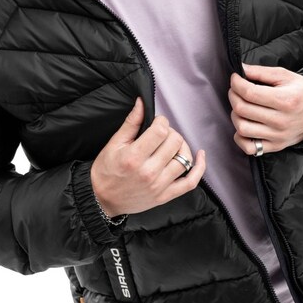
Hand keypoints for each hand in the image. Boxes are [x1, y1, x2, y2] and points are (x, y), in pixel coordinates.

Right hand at [90, 97, 205, 217]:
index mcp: (134, 157)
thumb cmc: (106, 170)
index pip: (160, 131)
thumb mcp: (114, 143)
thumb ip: (131, 122)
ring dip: (181, 146)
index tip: (156, 122)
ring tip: (171, 145)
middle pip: (175, 142)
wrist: (102, 199)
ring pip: (184, 158)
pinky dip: (199, 168)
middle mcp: (149, 172)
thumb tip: (142, 102)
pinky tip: (200, 155)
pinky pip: (191, 182)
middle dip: (170, 132)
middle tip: (160, 134)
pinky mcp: (165, 196)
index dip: (161, 121)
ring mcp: (159, 186)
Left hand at [228, 63, 302, 154]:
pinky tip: (245, 125)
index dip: (236, 83)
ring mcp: (278, 136)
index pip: (249, 93)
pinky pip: (249, 147)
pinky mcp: (275, 146)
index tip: (235, 78)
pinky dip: (240, 137)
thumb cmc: (301, 92)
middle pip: (242, 109)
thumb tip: (241, 70)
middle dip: (233, 96)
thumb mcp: (285, 76)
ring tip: (241, 106)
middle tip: (236, 90)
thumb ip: (261, 72)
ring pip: (242, 128)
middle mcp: (281, 121)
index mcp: (285, 100)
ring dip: (235, 115)